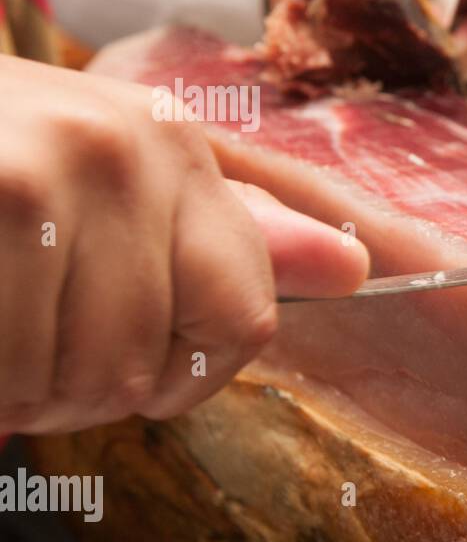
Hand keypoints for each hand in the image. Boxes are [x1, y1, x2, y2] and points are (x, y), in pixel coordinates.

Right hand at [0, 57, 368, 434]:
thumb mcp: (112, 177)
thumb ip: (230, 234)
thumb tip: (357, 270)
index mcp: (174, 148)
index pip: (245, 317)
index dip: (186, 373)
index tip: (131, 368)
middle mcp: (128, 150)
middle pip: (145, 362)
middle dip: (76, 394)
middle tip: (24, 356)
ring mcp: (50, 171)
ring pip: (71, 377)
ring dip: (18, 393)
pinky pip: (10, 369)